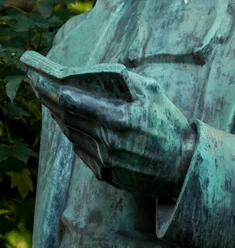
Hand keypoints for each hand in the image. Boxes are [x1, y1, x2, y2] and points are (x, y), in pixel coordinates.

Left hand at [31, 71, 195, 196]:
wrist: (184, 166)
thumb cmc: (170, 125)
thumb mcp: (154, 93)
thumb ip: (126, 80)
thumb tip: (97, 73)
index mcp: (118, 118)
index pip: (73, 102)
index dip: (51, 89)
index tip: (38, 78)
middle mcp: (108, 141)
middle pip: (67, 117)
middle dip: (49, 99)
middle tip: (37, 86)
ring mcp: (105, 160)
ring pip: (72, 134)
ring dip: (59, 117)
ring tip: (51, 102)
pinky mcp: (106, 174)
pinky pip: (81, 151)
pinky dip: (74, 135)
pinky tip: (71, 124)